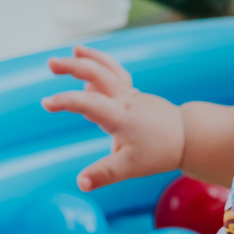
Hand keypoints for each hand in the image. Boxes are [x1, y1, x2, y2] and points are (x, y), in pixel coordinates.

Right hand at [42, 47, 184, 190]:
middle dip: (73, 66)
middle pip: (98, 73)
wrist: (188, 136)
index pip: (88, 102)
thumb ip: (103, 174)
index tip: (46, 103)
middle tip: (50, 63)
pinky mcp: (135, 96)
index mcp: (119, 116)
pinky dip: (102, 69)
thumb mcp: (129, 167)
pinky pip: (116, 76)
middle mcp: (124, 99)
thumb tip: (81, 183)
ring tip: (75, 50)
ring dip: (91, 58)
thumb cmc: (158, 151)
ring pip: (109, 69)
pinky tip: (90, 75)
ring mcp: (131, 95)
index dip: (65, 101)